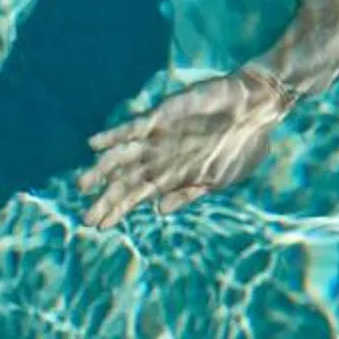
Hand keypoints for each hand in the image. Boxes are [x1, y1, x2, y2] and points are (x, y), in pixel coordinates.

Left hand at [76, 69, 291, 227]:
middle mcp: (159, 158)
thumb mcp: (218, 179)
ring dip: (101, 171)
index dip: (118, 210)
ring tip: (83, 186)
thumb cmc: (242, 147)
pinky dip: (113, 136)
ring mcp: (157, 138)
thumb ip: (188, 193)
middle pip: (124, 181)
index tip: (100, 227)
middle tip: (85, 219)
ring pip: (121, 157)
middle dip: (106, 200)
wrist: (255, 111)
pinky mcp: (161, 117)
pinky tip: (94, 144)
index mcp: (172, 176)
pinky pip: (131, 127)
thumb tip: (159, 210)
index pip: (137, 196)